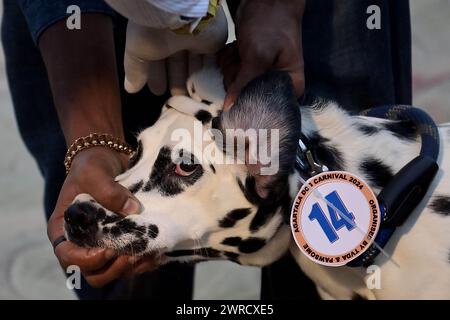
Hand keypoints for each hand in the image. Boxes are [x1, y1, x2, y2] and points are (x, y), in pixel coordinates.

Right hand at [47, 147, 156, 287]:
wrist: (107, 159)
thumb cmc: (92, 166)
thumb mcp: (94, 172)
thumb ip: (108, 190)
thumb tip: (132, 210)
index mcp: (64, 229)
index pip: (68, 257)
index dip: (86, 260)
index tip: (106, 249)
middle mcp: (81, 242)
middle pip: (92, 273)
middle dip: (112, 268)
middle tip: (131, 253)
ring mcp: (101, 244)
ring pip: (112, 272)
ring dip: (130, 267)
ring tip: (147, 252)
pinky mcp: (120, 242)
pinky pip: (130, 263)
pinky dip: (142, 262)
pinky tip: (155, 252)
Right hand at [124, 5, 227, 95]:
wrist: (178, 13)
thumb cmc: (151, 31)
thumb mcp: (137, 51)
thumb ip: (134, 70)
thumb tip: (130, 89)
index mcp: (157, 37)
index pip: (157, 60)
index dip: (157, 76)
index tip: (158, 91)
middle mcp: (176, 37)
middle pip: (178, 64)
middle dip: (176, 82)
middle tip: (177, 99)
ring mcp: (196, 39)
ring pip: (194, 64)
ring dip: (193, 81)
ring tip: (191, 99)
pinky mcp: (213, 41)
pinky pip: (211, 61)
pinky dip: (208, 75)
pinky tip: (206, 90)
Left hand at [219, 0, 304, 108]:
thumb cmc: (271, 25)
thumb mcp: (258, 56)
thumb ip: (244, 84)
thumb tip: (229, 110)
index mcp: (289, 86)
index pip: (266, 107)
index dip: (249, 100)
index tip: (242, 83)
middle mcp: (275, 84)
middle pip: (246, 97)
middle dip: (237, 77)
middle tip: (242, 60)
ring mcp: (259, 74)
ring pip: (235, 85)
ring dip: (231, 66)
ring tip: (240, 50)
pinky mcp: (247, 65)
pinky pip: (231, 73)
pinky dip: (229, 60)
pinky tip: (235, 48)